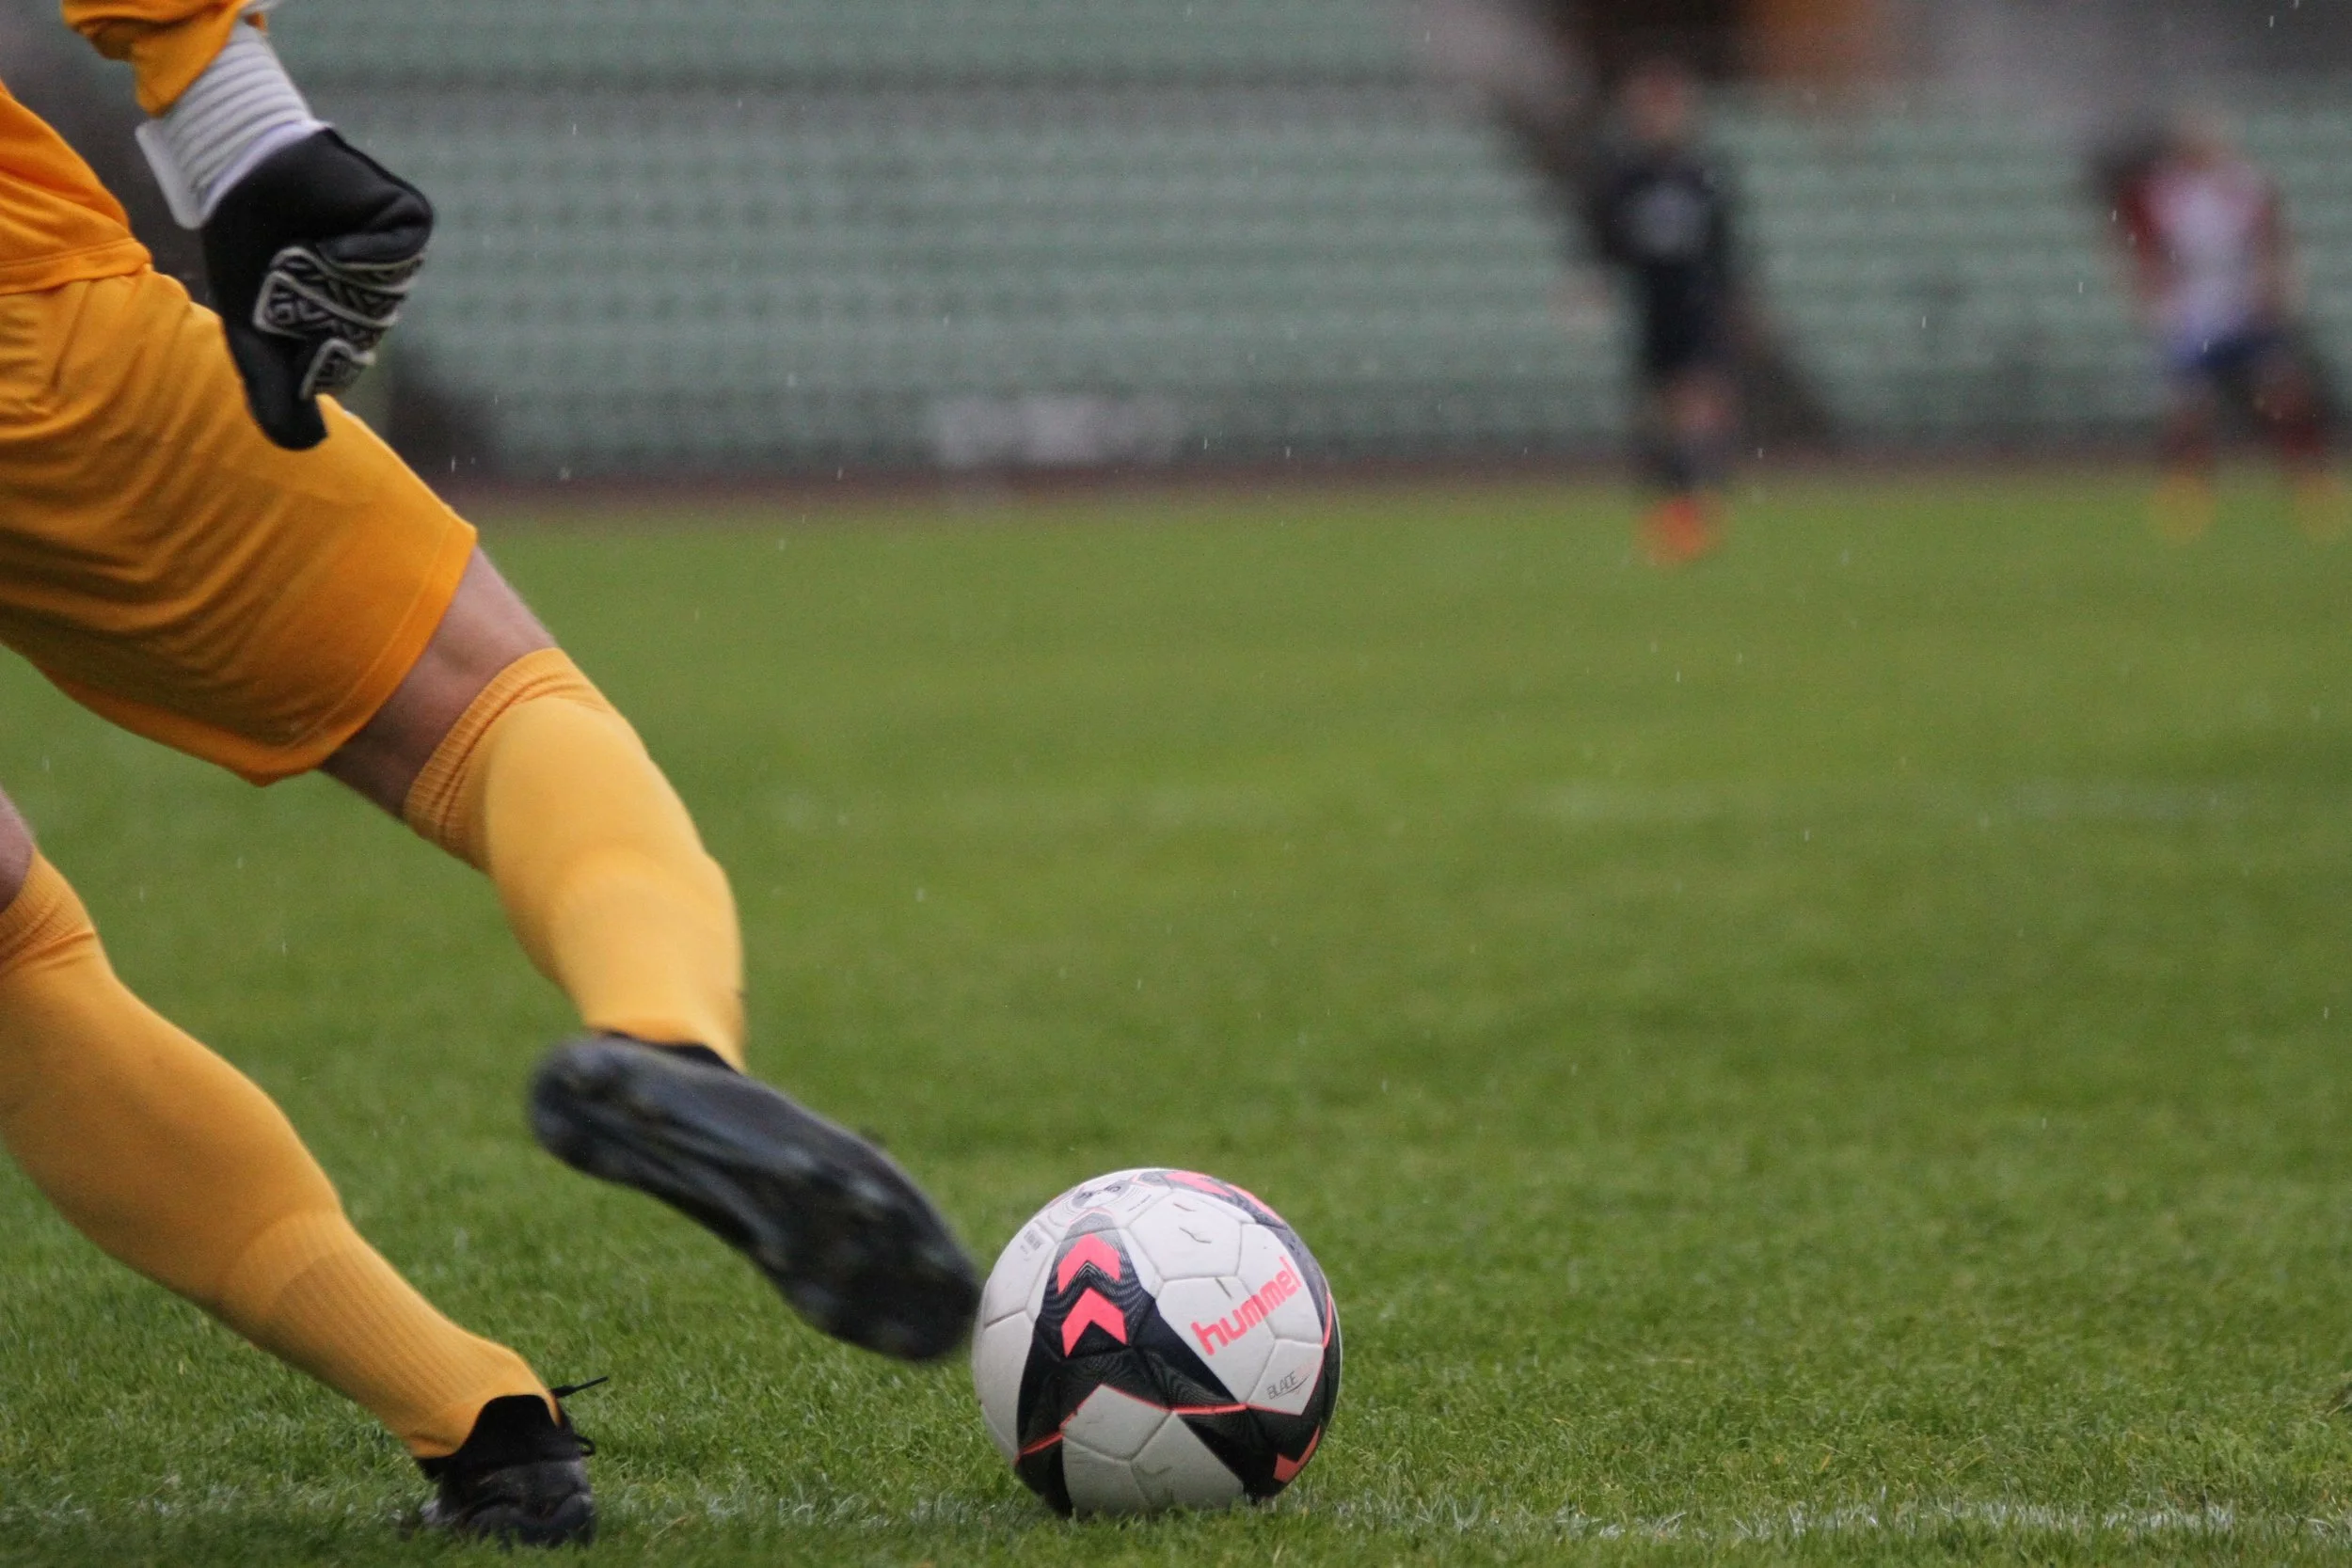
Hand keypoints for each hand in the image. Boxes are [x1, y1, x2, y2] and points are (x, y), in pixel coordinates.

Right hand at [200, 129, 432, 449]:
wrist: (237, 172)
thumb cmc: (244, 248)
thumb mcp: (252, 336)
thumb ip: (274, 394)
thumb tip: (306, 446)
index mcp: (346, 319)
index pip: (344, 362)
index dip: (309, 350)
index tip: (279, 324)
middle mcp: (375, 291)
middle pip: (364, 332)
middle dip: (316, 311)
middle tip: (284, 275)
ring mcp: (395, 256)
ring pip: (382, 298)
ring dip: (330, 279)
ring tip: (301, 248)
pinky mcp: (408, 219)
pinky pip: (399, 255)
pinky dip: (359, 253)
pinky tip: (329, 240)